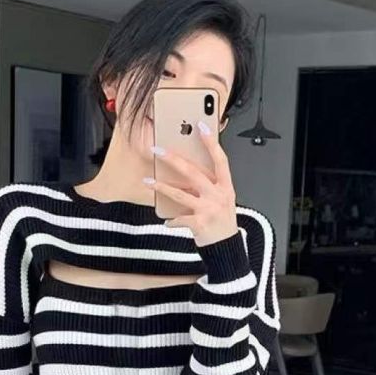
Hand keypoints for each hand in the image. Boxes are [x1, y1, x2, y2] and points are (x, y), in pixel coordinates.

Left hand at [144, 120, 238, 246]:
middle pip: (193, 172)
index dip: (211, 142)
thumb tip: (185, 172)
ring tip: (148, 181)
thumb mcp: (222, 200)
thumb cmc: (222, 222)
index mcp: (226, 186)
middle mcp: (218, 196)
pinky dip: (171, 220)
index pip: (220, 159)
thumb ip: (209, 186)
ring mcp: (209, 209)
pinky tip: (167, 221)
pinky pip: (179, 218)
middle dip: (173, 159)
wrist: (227, 248)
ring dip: (161, 187)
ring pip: (180, 194)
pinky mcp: (200, 224)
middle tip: (157, 151)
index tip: (201, 126)